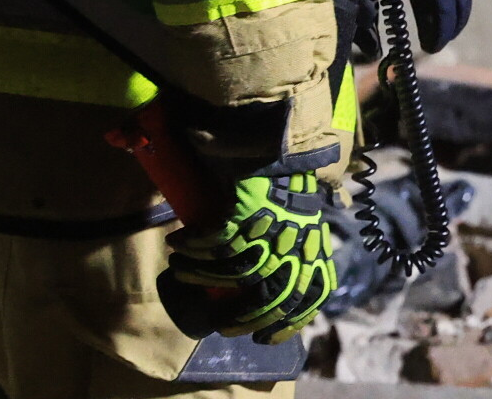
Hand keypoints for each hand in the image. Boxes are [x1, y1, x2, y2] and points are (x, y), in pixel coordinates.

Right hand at [162, 168, 336, 343]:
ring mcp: (271, 234)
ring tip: (179, 270)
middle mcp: (295, 252)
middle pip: (264, 300)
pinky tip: (177, 243)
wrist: (281, 151)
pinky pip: (215, 243)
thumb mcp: (305, 233)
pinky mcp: (247, 215)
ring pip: (232, 271)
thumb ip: (297, 261)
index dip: (281, 328)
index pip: (302, 306)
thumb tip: (270, 291)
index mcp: (314, 259)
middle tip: (217, 323)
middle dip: (238, 317)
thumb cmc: (289, 194)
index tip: (260, 340)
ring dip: (201, 274)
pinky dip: (193, 246)